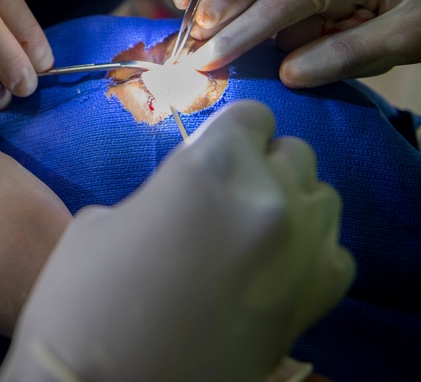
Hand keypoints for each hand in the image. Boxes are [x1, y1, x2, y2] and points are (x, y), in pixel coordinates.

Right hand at [0, 100, 353, 381]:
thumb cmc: (83, 297)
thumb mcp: (107, 219)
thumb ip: (168, 191)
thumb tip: (194, 197)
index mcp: (212, 165)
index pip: (252, 116)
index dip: (231, 134)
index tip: (216, 154)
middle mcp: (270, 198)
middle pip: (295, 153)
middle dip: (263, 167)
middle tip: (227, 198)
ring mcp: (302, 253)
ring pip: (323, 199)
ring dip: (292, 205)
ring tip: (253, 233)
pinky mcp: (315, 305)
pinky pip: (337, 255)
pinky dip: (311, 255)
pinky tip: (274, 270)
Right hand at [192, 0, 420, 87]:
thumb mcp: (409, 37)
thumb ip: (345, 54)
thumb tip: (287, 74)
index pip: (278, 6)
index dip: (238, 34)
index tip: (202, 59)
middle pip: (285, 17)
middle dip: (285, 47)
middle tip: (303, 61)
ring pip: (303, 22)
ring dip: (321, 47)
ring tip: (376, 47)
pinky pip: (321, 19)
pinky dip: (331, 40)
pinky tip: (370, 41)